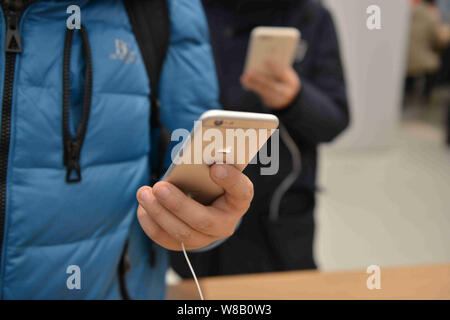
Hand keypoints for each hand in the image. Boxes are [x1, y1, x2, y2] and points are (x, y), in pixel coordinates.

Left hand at [136, 164, 252, 250]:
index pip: (241, 191)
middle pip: (203, 220)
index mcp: (239, 200)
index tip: (215, 167)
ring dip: (158, 213)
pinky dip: (151, 223)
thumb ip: (211, 162)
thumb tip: (200, 154)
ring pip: (181, 233)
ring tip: (144, 193)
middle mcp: (226, 224)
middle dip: (178, 204)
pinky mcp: (186, 245)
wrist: (208, 204)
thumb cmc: (212, 182)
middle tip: (159, 187)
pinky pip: (166, 239)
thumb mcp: (216, 170)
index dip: (230, 180)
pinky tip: (143, 207)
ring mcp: (206, 238)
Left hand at [241, 61, 300, 109]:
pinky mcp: (269, 102)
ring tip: (245, 75)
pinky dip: (251, 86)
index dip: (275, 67)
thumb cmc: (286, 81)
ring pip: (263, 90)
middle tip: (251, 70)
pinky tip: (244, 81)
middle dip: (260, 77)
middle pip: (271, 85)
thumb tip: (267, 57)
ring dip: (253, 82)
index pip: (283, 75)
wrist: (289, 99)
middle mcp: (285, 94)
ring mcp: (277, 99)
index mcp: (291, 84)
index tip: (267, 60)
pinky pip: (259, 93)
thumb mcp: (287, 74)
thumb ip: (279, 67)